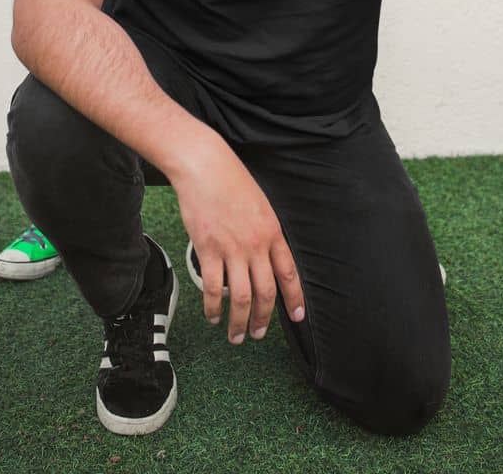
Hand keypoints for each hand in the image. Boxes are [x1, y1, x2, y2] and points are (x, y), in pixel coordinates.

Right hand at [171, 142, 304, 343]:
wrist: (205, 166)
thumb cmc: (231, 180)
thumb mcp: (260, 204)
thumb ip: (264, 233)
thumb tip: (264, 258)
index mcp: (272, 232)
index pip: (289, 273)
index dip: (295, 298)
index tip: (297, 317)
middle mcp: (256, 244)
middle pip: (266, 292)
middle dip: (263, 319)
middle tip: (258, 334)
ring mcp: (232, 248)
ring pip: (241, 297)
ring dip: (239, 322)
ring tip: (235, 335)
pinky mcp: (208, 249)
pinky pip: (213, 287)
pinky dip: (213, 307)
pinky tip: (212, 316)